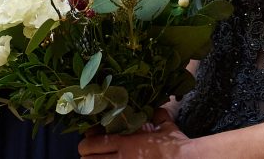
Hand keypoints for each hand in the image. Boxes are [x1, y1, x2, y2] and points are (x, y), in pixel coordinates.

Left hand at [78, 109, 194, 157]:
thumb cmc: (176, 146)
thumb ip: (158, 117)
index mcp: (125, 142)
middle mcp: (121, 158)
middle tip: (91, 154)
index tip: (91, 141)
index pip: (91, 143)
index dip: (87, 143)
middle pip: (88, 158)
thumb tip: (158, 110)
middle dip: (87, 155)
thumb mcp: (166, 127)